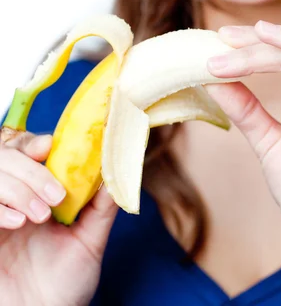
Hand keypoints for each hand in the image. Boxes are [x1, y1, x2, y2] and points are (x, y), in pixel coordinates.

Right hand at [0, 130, 117, 305]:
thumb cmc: (64, 288)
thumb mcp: (90, 241)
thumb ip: (102, 206)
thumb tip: (119, 168)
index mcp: (39, 194)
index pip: (30, 152)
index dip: (36, 143)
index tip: (49, 145)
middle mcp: (15, 199)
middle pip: (8, 156)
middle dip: (31, 168)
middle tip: (55, 194)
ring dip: (19, 188)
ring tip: (40, 215)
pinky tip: (17, 223)